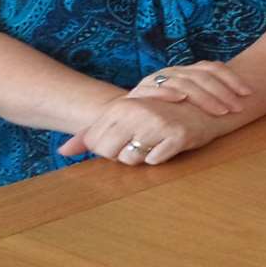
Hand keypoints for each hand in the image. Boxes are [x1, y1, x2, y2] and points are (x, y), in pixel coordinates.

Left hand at [58, 97, 226, 165]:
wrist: (203, 105)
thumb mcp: (124, 117)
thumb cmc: (158, 113)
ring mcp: (156, 123)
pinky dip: (161, 157)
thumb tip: (62, 152)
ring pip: (131, 160)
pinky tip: (169, 145)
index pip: (95, 144)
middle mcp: (134, 112)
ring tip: (155, 142)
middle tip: (141, 143)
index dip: (109, 149)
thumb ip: (90, 134)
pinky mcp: (177, 135)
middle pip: (110, 154)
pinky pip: (155, 161)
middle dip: (122, 155)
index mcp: (119, 107)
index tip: (127, 139)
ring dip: (141, 157)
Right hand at [127, 61, 252, 116]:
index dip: (232, 78)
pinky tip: (180, 98)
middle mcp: (173, 71)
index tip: (248, 93)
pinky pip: (154, 89)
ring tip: (219, 110)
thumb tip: (246, 95)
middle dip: (222, 93)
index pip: (212, 67)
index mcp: (187, 71)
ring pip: (183, 83)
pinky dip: (167, 92)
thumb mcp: (189, 101)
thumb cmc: (165, 110)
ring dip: (203, 97)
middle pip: (201, 76)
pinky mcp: (140, 92)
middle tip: (236, 108)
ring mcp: (156, 80)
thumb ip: (209, 96)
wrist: (127, 114)